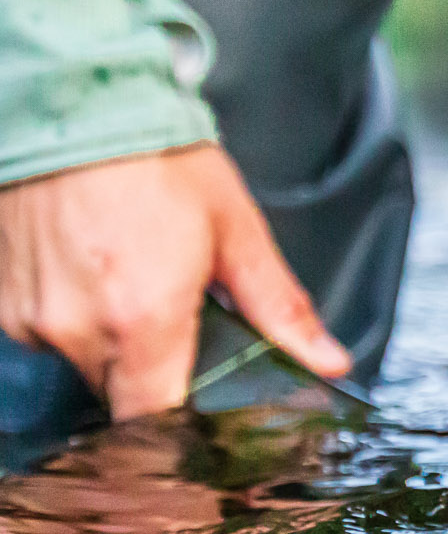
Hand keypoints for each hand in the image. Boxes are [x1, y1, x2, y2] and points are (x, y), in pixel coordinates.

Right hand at [0, 145, 349, 418]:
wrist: (72, 101)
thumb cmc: (156, 158)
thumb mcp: (236, 231)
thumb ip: (279, 308)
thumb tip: (329, 362)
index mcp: (144, 321)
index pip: (157, 424)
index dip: (184, 432)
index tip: (207, 419)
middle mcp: (79, 330)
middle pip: (123, 397)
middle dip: (158, 372)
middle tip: (178, 318)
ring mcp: (31, 319)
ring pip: (85, 364)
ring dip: (116, 341)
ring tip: (135, 275)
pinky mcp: (1, 302)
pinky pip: (48, 334)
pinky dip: (76, 315)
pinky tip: (95, 267)